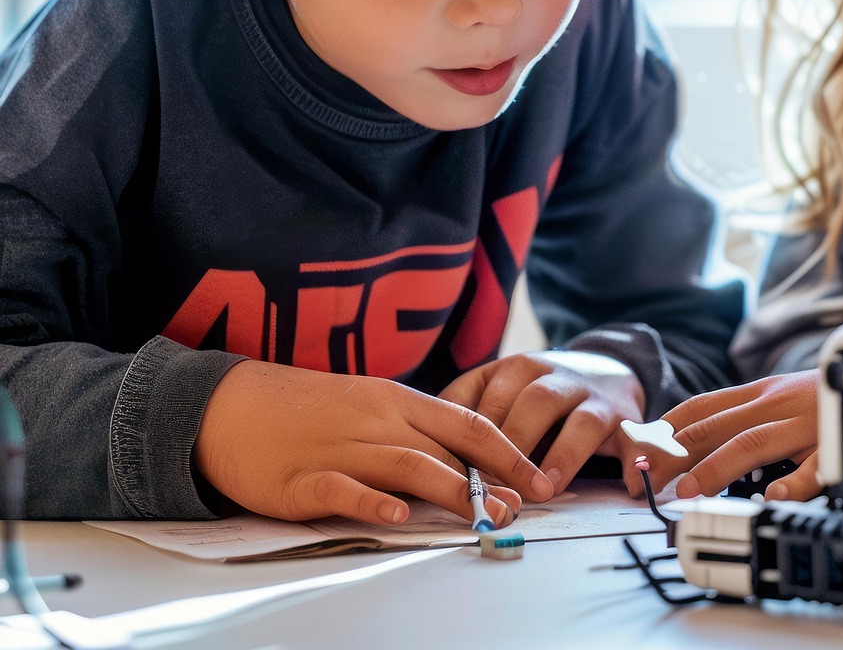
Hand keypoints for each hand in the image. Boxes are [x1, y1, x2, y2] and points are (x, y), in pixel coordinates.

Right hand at [193, 359, 553, 526]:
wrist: (230, 405)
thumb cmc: (306, 410)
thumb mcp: (367, 408)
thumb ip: (413, 432)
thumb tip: (466, 460)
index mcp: (395, 400)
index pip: (465, 421)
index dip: (506, 448)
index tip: (538, 474)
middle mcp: (375, 419)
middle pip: (444, 446)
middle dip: (491, 478)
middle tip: (525, 505)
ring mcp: (339, 448)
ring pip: (405, 464)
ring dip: (449, 492)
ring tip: (483, 515)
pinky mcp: (300, 478)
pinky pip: (342, 488)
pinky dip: (371, 501)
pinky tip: (396, 515)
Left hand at [440, 350, 644, 493]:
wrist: (607, 365)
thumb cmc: (538, 389)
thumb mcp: (499, 385)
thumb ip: (465, 409)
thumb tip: (419, 450)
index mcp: (516, 368)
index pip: (488, 398)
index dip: (469, 437)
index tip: (453, 473)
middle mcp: (555, 376)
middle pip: (533, 404)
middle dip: (514, 447)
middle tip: (496, 489)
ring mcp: (593, 397)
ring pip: (580, 421)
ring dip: (564, 455)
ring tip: (547, 489)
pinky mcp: (626, 417)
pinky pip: (632, 438)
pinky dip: (633, 462)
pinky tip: (627, 485)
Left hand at [644, 371, 821, 501]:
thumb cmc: (829, 396)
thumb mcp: (782, 398)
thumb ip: (746, 417)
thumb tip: (696, 446)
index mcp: (762, 393)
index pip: (702, 406)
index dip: (666, 429)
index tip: (639, 452)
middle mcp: (778, 404)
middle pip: (718, 425)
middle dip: (677, 453)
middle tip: (649, 480)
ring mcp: (806, 423)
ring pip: (754, 442)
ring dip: (717, 467)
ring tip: (690, 492)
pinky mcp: (838, 443)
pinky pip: (817, 465)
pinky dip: (794, 483)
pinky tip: (773, 499)